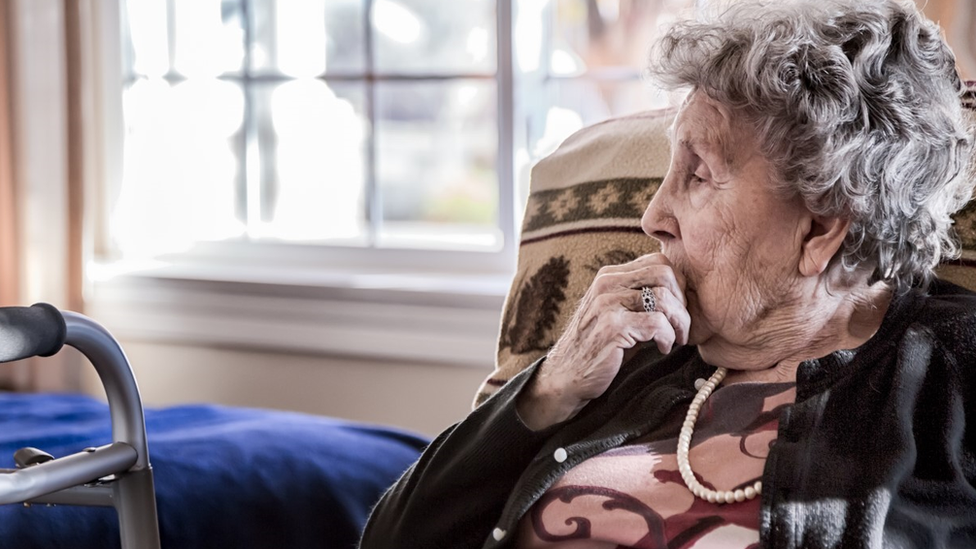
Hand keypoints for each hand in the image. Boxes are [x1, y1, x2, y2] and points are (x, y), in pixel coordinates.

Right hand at [516, 253, 690, 429]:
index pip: (658, 262)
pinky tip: (662, 348)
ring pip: (664, 299)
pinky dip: (668, 338)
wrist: (566, 375)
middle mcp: (606, 284)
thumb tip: (681, 291)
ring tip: (675, 340)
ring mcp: (607, 304)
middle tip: (680, 326)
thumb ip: (640, 296)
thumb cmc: (599, 346)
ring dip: (679, 323)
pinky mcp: (612, 327)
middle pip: (665, 274)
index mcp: (609, 276)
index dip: (678, 285)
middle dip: (682, 302)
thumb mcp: (618, 312)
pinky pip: (657, 324)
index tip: (678, 310)